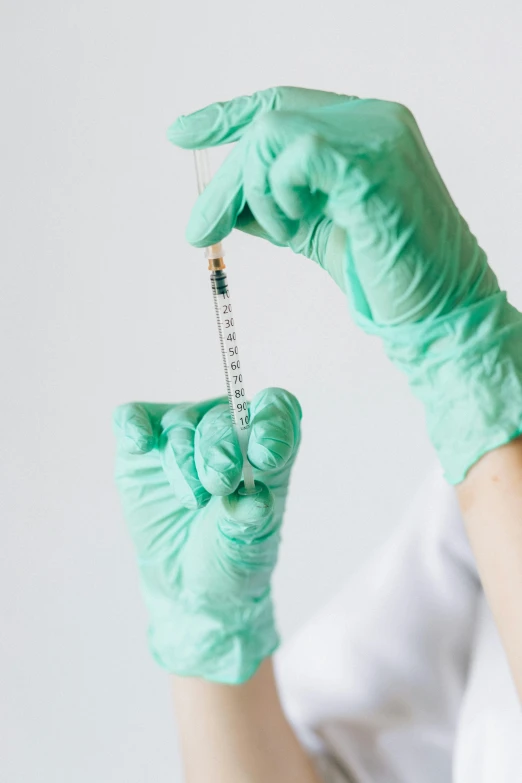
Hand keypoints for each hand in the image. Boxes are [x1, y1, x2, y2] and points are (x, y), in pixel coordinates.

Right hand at [113, 387, 300, 683]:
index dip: (272, 422)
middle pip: (224, 417)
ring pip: (181, 423)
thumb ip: (251, 518)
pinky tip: (140, 442)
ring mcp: (181, 438)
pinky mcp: (140, 450)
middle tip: (219, 482)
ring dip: (184, 457)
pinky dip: (134, 425)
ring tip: (192, 499)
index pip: (275, 410)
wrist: (190, 587)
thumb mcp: (249, 546)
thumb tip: (253, 498)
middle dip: (220, 448)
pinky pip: (133, 419)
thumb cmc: (230, 557)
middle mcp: (225, 434)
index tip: (265, 455)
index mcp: (264, 449)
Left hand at [168, 86, 497, 325]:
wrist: (436, 310)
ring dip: (256, 192)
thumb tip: (223, 203)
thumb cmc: (384, 274)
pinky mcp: (372, 162)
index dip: (227, 116)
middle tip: (198, 231)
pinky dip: (279, 195)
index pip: (282, 105)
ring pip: (271, 133)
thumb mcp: (315, 230)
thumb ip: (276, 206)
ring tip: (284, 235)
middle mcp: (373, 118)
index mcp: (363, 128)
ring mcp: (377, 134)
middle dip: (226, 181)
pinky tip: (296, 228)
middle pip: (267, 121)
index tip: (181, 133)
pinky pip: (295, 153)